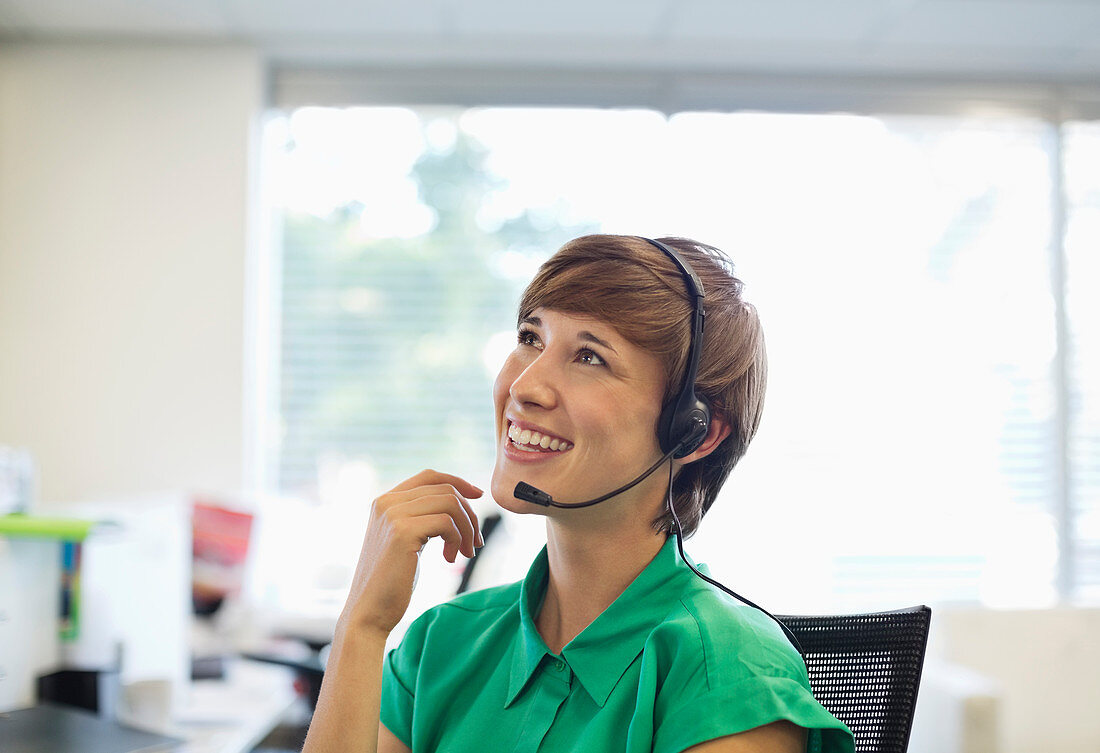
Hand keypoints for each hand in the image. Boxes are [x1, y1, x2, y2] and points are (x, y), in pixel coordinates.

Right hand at [338, 469, 483, 638]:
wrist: (369, 612)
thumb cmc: (391, 581)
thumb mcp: (406, 540)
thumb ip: (421, 518)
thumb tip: (459, 501)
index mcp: (385, 501)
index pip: (429, 476)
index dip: (458, 482)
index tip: (478, 496)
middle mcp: (386, 502)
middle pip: (445, 489)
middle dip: (469, 515)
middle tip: (474, 544)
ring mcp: (393, 514)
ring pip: (450, 503)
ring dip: (467, 528)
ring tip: (465, 553)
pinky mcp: (402, 531)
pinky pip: (447, 522)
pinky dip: (457, 539)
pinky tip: (450, 559)